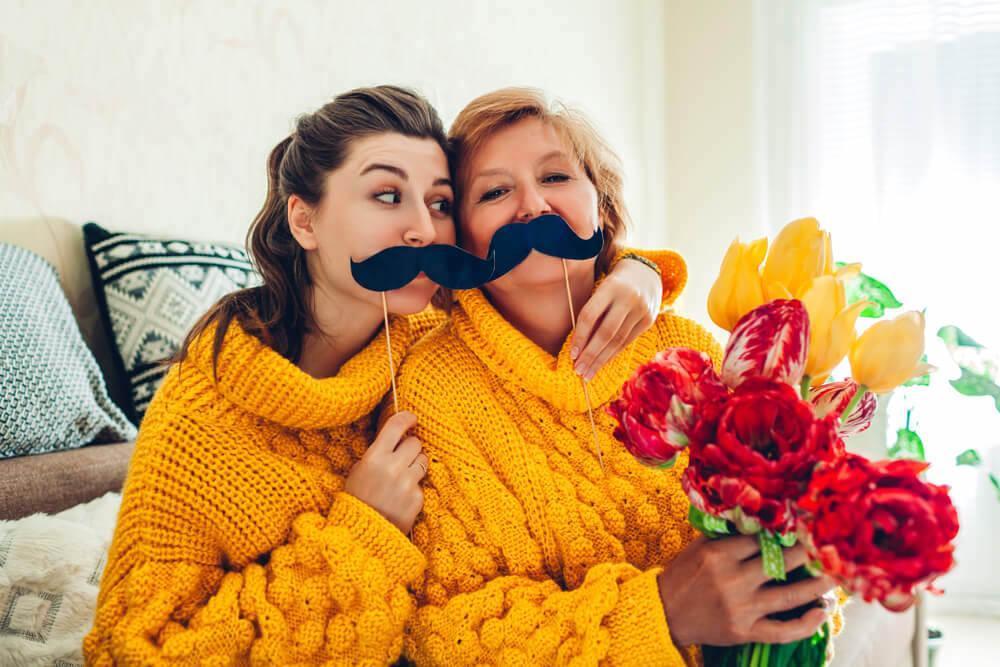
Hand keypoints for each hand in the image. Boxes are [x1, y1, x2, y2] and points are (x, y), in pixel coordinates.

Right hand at [344, 411, 426, 533]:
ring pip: (423, 460)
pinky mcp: (417, 498)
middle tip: (402, 456)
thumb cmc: (356, 500)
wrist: (362, 534)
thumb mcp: (358, 471)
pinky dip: (414, 488)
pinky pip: (421, 484)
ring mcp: (407, 483)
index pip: (396, 426)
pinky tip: (401, 497)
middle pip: (415, 443)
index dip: (407, 418)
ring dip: (415, 464)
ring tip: (402, 476)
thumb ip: (376, 454)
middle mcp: (393, 467)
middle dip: (410, 447)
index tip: (412, 418)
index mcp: (375, 457)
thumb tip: (394, 439)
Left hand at [571, 257, 661, 379]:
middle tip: (578, 370)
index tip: (571, 354)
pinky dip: (613, 354)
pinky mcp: (649, 320)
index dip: (580, 336)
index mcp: (610, 287)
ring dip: (601, 359)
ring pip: (618, 341)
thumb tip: (578, 345)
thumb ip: (592, 312)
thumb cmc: (614, 285)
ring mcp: (641, 310)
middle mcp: (628, 298)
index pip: (590, 315)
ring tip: (588, 373)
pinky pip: (628, 341)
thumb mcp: (601, 289)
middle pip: (606, 332)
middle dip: (590, 354)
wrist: (645, 273)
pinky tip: (603, 363)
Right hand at [658, 536, 835, 646]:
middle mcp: (732, 580)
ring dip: (817, 586)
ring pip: (789, 596)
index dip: (784, 532)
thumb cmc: (682, 575)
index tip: (803, 525)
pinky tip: (822, 611)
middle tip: (829, 545)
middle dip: (807, 553)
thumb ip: (727, 535)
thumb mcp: (699, 547)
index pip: (760, 539)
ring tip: (837, 575)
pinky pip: (782, 631)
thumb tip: (758, 519)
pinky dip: (806, 623)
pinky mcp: (745, 632)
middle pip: (780, 563)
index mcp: (719, 555)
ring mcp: (741, 608)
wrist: (664, 612)